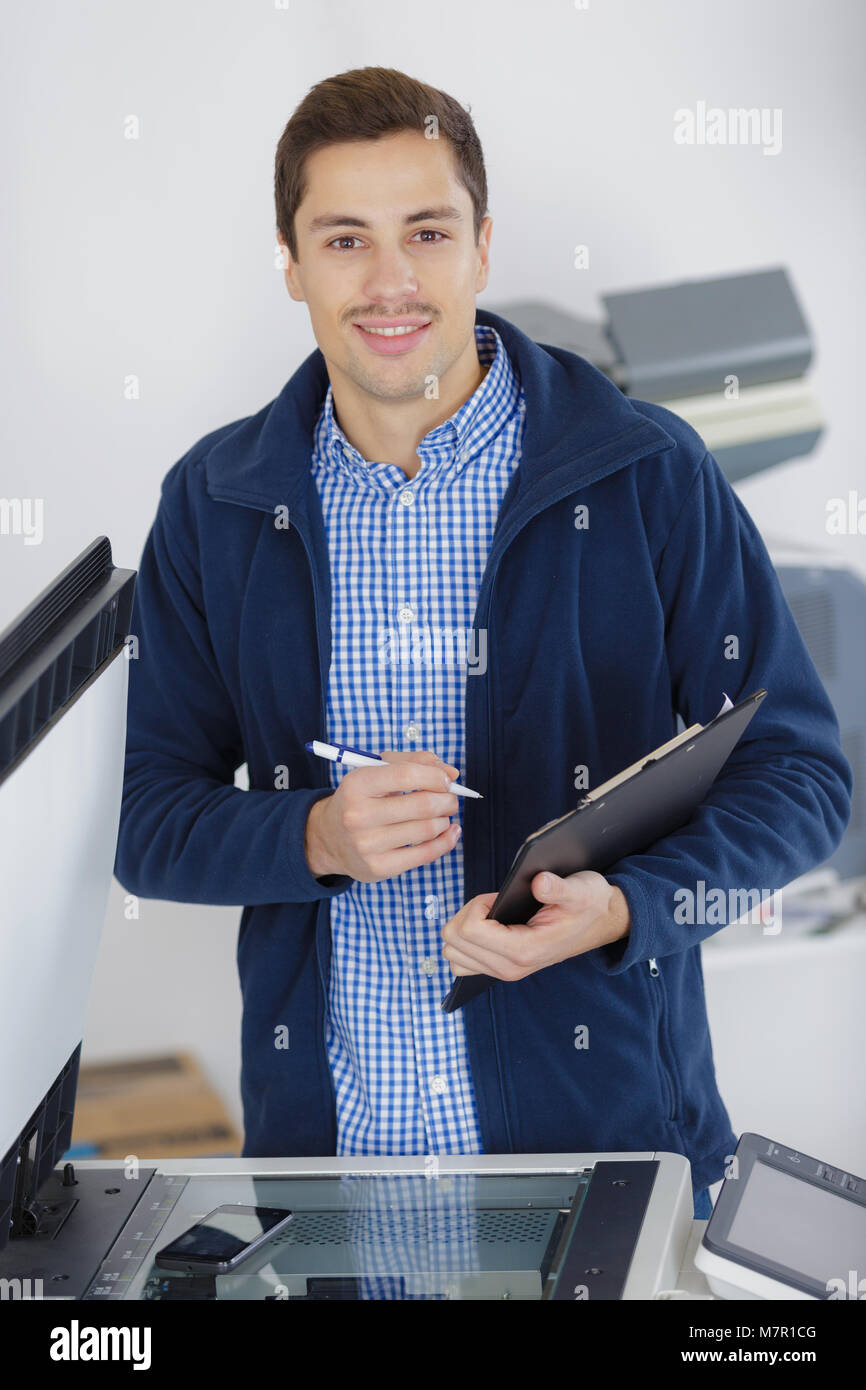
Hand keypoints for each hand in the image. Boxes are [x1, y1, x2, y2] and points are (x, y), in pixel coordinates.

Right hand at [304, 749, 461, 882]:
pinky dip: (446, 841)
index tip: (445, 780)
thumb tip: (451, 773)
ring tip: (442, 815)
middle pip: (423, 805)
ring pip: (428, 829)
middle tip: (450, 799)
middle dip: (447, 800)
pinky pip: (426, 854)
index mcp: (356, 784)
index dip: (435, 776)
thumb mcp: (377, 771)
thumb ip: (413, 762)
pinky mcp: (378, 868)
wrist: (330, 838)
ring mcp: (367, 845)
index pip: (406, 775)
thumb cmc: (361, 799)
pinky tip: (449, 832)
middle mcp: (357, 815)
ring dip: (445, 820)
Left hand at [441, 870, 630, 979]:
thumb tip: (539, 883)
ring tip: (491, 915)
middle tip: (494, 904)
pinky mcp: (500, 968)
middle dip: (467, 915)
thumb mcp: (580, 890)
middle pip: (453, 943)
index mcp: (524, 950)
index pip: (469, 931)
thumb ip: (559, 887)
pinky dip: (467, 941)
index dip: (476, 906)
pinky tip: (488, 927)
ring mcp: (503, 971)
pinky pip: (463, 960)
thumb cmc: (588, 903)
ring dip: (464, 928)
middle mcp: (510, 968)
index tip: (498, 898)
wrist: (601, 922)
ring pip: (453, 955)